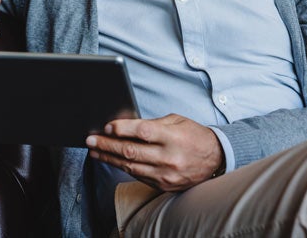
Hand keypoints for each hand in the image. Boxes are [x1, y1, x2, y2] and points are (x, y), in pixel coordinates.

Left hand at [86, 114, 223, 191]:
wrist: (216, 160)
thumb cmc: (194, 136)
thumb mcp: (176, 121)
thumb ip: (152, 124)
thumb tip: (124, 125)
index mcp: (173, 137)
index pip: (143, 132)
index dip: (122, 129)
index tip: (106, 127)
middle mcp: (169, 157)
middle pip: (131, 151)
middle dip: (107, 144)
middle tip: (90, 140)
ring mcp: (166, 174)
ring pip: (130, 166)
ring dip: (109, 157)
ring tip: (95, 150)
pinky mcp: (164, 185)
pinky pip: (137, 175)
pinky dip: (122, 166)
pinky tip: (111, 159)